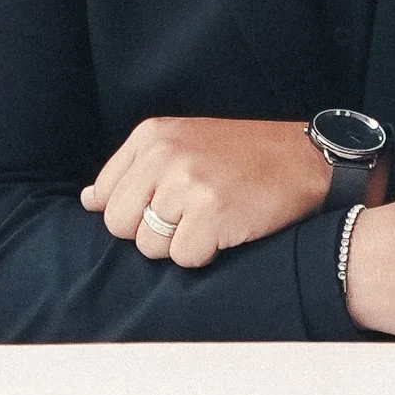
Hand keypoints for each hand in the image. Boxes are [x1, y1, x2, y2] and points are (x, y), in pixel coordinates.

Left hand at [82, 116, 329, 269]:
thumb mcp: (183, 143)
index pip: (104, 195)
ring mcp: (186, 183)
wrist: (306, 160)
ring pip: (149, 246)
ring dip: (179, 245)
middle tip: (188, 217)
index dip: (132, 212)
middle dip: (150, 232)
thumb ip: (134, 171)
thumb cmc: (243, 157)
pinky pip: (184, 258)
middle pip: (119, 224)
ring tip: (210, 219)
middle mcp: (163, 155)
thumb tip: (88, 201)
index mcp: (151, 136)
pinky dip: (205, 254)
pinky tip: (226, 230)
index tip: (163, 207)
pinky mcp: (211, 212)